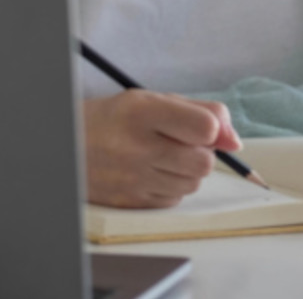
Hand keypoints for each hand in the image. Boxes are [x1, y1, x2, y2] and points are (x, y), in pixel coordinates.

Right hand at [81, 89, 241, 208]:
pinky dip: (171, 186)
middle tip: (179, 142)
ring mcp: (132, 178)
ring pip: (193, 183)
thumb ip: (200, 112)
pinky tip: (150, 172)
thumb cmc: (115, 119)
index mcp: (141, 112)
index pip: (204, 127)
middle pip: (203, 162)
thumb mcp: (151, 100)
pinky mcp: (131, 201)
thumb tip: (235, 141)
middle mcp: (135, 147)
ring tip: (162, 156)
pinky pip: (175, 199)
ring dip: (187, 171)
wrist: (67, 145)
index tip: (200, 127)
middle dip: (200, 152)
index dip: (211, 129)